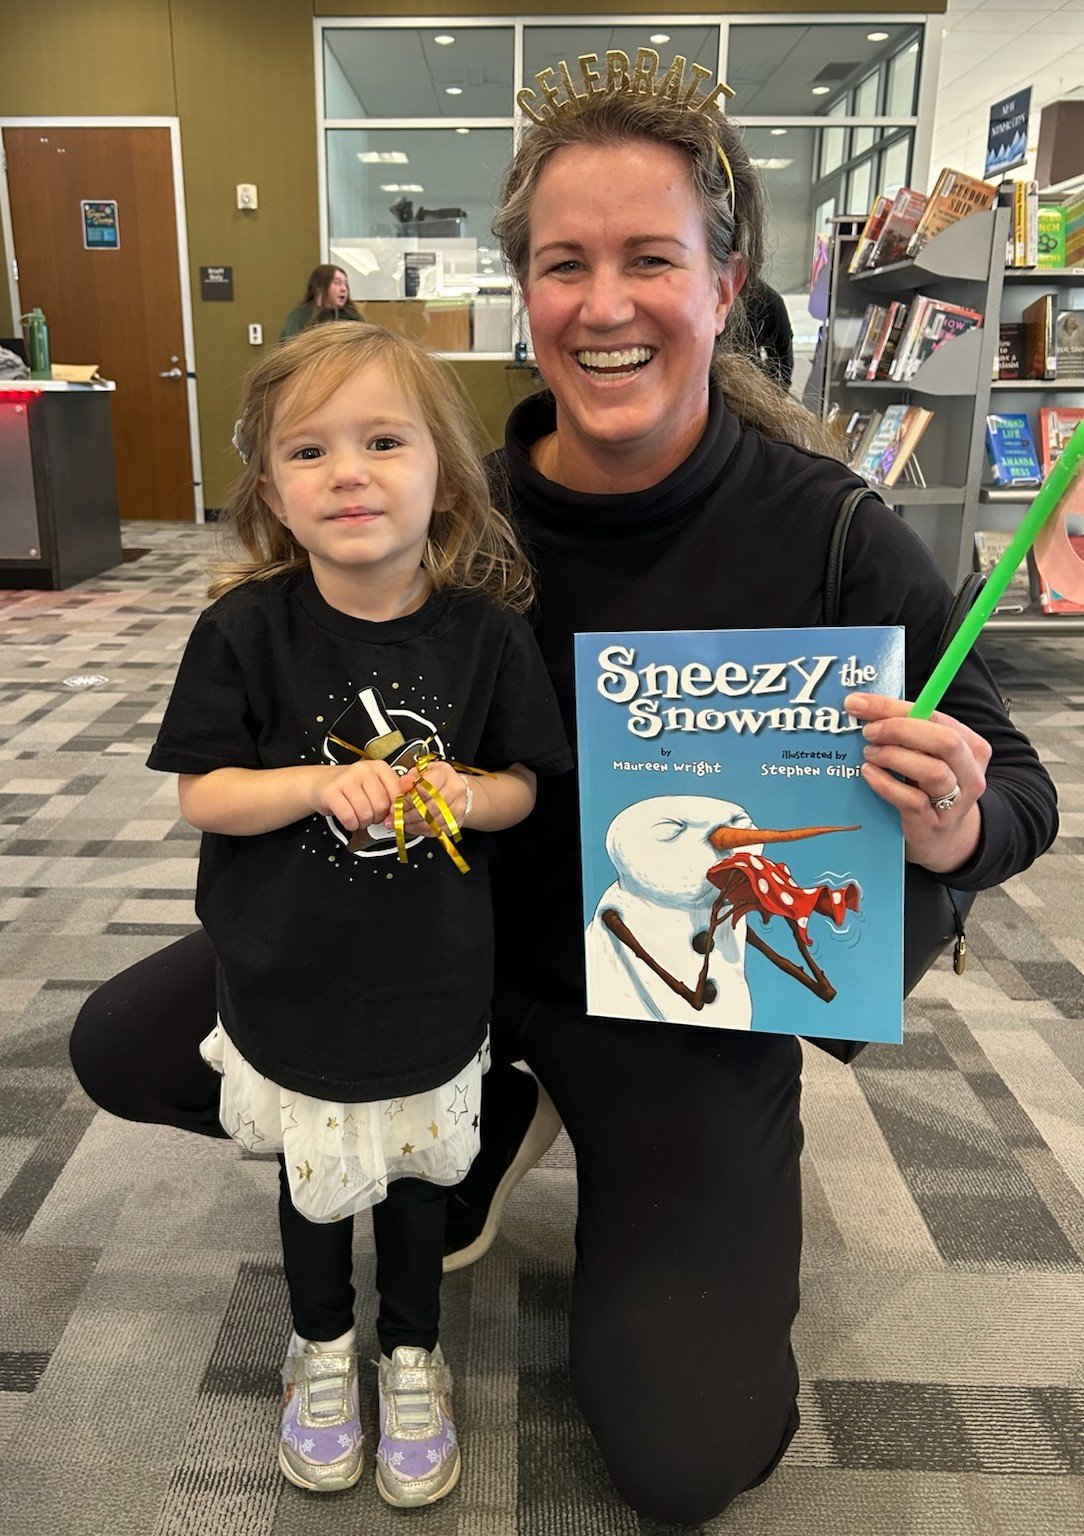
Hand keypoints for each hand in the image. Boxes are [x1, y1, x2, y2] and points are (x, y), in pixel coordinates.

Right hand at [309, 759, 401, 831]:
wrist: (321, 782)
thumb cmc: (352, 788)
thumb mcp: (374, 786)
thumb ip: (389, 796)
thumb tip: (399, 815)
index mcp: (379, 767)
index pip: (397, 793)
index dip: (393, 809)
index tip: (387, 813)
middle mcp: (363, 769)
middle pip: (381, 805)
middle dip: (377, 818)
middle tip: (369, 816)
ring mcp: (346, 779)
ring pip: (365, 813)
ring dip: (363, 823)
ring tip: (358, 817)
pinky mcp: (331, 792)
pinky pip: (348, 817)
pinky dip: (351, 825)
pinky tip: (349, 820)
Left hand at [390, 759, 467, 836]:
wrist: (453, 789)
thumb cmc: (434, 780)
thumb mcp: (421, 772)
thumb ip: (410, 777)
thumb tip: (403, 783)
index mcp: (446, 774)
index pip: (426, 789)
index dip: (409, 798)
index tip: (397, 803)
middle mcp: (456, 790)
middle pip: (430, 807)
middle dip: (409, 814)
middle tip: (396, 815)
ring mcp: (459, 807)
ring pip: (432, 821)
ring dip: (413, 824)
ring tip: (401, 821)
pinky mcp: (457, 821)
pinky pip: (436, 830)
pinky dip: (421, 830)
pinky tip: (412, 826)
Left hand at [845, 692, 989, 873]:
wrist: (941, 837)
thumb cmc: (927, 787)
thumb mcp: (926, 755)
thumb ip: (906, 731)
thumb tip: (861, 705)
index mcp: (970, 746)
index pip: (935, 716)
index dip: (894, 708)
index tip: (859, 703)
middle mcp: (969, 773)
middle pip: (944, 741)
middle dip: (900, 730)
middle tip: (868, 732)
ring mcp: (955, 802)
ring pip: (933, 772)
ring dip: (894, 757)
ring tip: (870, 754)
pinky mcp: (934, 824)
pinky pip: (913, 801)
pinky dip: (886, 784)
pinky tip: (869, 774)